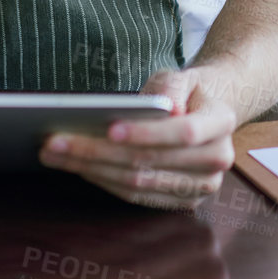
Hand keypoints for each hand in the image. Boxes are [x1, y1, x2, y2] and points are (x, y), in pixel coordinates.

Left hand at [38, 66, 238, 209]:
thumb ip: (172, 86)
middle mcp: (217, 160)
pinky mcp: (182, 202)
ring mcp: (202, 186)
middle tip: (56, 142)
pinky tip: (78, 167)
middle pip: (151, 162)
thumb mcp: (181, 75)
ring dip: (92, 170)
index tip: (109, 129)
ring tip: (56, 155)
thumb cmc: (185, 91)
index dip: (146, 133)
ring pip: (139, 183)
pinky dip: (104, 181)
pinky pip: (137, 196)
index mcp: (222, 122)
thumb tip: (163, 107)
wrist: (205, 113)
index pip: (184, 133)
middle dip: (98, 152)